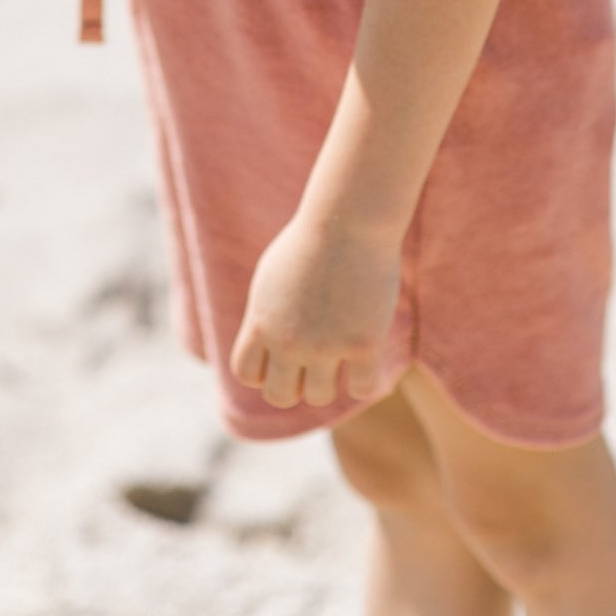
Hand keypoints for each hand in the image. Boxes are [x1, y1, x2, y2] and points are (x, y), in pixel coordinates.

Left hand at [231, 210, 400, 410]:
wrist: (350, 218)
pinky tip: (367, 351)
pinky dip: (364, 378)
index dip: (266, 369)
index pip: (248, 374)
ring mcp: (327, 346)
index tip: (284, 352)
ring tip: (341, 348)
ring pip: (320, 396)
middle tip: (314, 359)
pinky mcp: (364, 344)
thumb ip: (264, 315)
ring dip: (330, 379)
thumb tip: (264, 347)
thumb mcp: (272, 275)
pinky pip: (363, 388)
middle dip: (295, 383)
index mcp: (262, 323)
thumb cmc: (312, 240)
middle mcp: (289, 341)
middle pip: (280, 396)